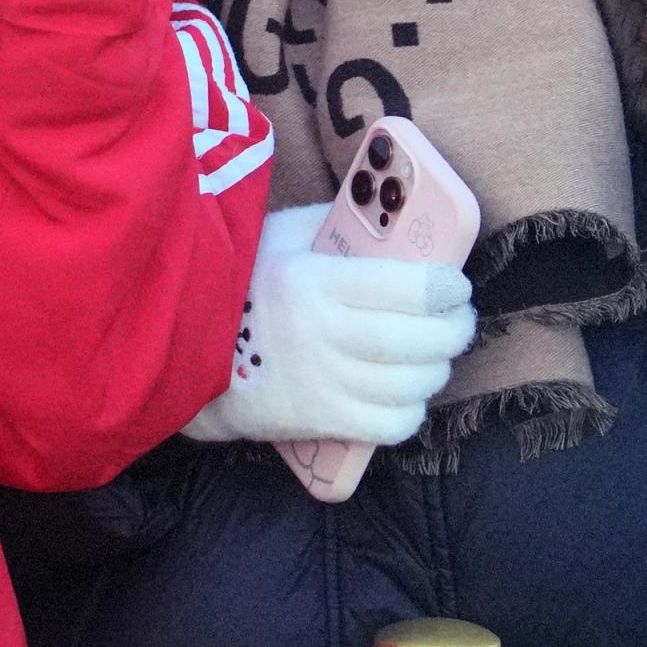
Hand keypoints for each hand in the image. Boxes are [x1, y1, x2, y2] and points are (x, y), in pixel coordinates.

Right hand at [186, 202, 475, 449]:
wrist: (189, 348)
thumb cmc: (245, 283)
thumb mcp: (282, 236)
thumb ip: (336, 223)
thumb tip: (395, 221)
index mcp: (316, 282)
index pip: (410, 287)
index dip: (447, 287)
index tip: (454, 284)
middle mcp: (324, 335)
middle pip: (421, 341)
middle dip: (455, 329)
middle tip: (457, 318)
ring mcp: (324, 383)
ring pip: (413, 385)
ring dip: (437, 369)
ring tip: (434, 354)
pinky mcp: (321, 420)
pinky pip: (392, 425)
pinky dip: (410, 409)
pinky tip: (405, 391)